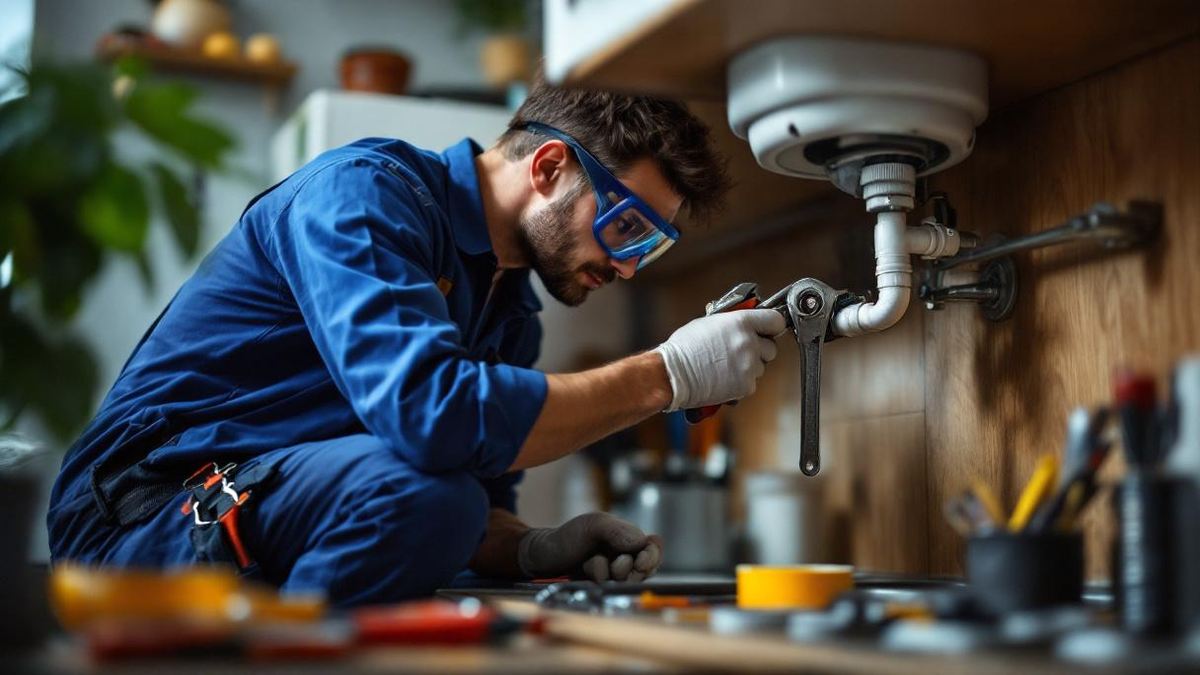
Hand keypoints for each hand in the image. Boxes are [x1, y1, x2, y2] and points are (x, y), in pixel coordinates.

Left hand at [518, 512, 662, 581]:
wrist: (540, 557)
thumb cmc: (567, 537)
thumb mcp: (593, 524)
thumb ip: (618, 530)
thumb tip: (642, 542)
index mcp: (626, 536)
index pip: (654, 546)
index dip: (652, 556)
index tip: (641, 562)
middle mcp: (623, 554)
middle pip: (645, 568)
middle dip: (630, 569)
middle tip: (615, 565)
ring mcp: (613, 573)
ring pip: (628, 580)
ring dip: (610, 574)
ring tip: (591, 564)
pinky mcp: (602, 587)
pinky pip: (610, 588)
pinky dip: (599, 580)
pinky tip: (585, 572)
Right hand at [653, 308, 784, 410]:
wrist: (672, 374)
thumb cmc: (684, 348)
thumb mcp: (708, 323)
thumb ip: (733, 322)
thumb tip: (745, 324)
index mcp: (742, 323)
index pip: (775, 321)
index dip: (772, 326)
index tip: (768, 330)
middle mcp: (749, 343)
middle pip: (771, 348)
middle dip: (759, 350)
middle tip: (740, 352)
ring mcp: (749, 366)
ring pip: (760, 367)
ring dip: (748, 367)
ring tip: (725, 367)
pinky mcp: (745, 386)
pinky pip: (751, 383)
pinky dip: (740, 382)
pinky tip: (723, 378)